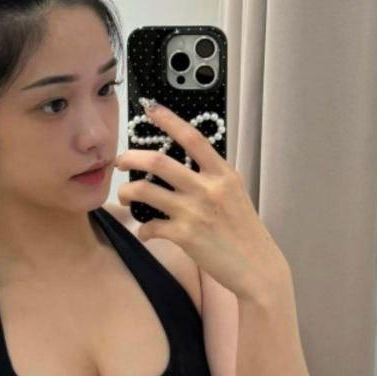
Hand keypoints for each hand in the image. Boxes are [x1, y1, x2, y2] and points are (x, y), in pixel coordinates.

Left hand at [114, 102, 287, 300]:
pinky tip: (146, 232)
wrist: (257, 267)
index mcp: (223, 174)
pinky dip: (143, 229)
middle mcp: (208, 188)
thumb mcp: (235, 194)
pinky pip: (150, 226)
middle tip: (120, 160)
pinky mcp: (186, 236)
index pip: (192, 138)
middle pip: (158, 162)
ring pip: (146, 192)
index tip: (150, 108)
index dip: (168, 120)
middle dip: (131, 157)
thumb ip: (212, 177)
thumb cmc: (244, 231)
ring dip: (127, 192)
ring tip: (124, 196)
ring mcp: (195, 212)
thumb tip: (186, 166)